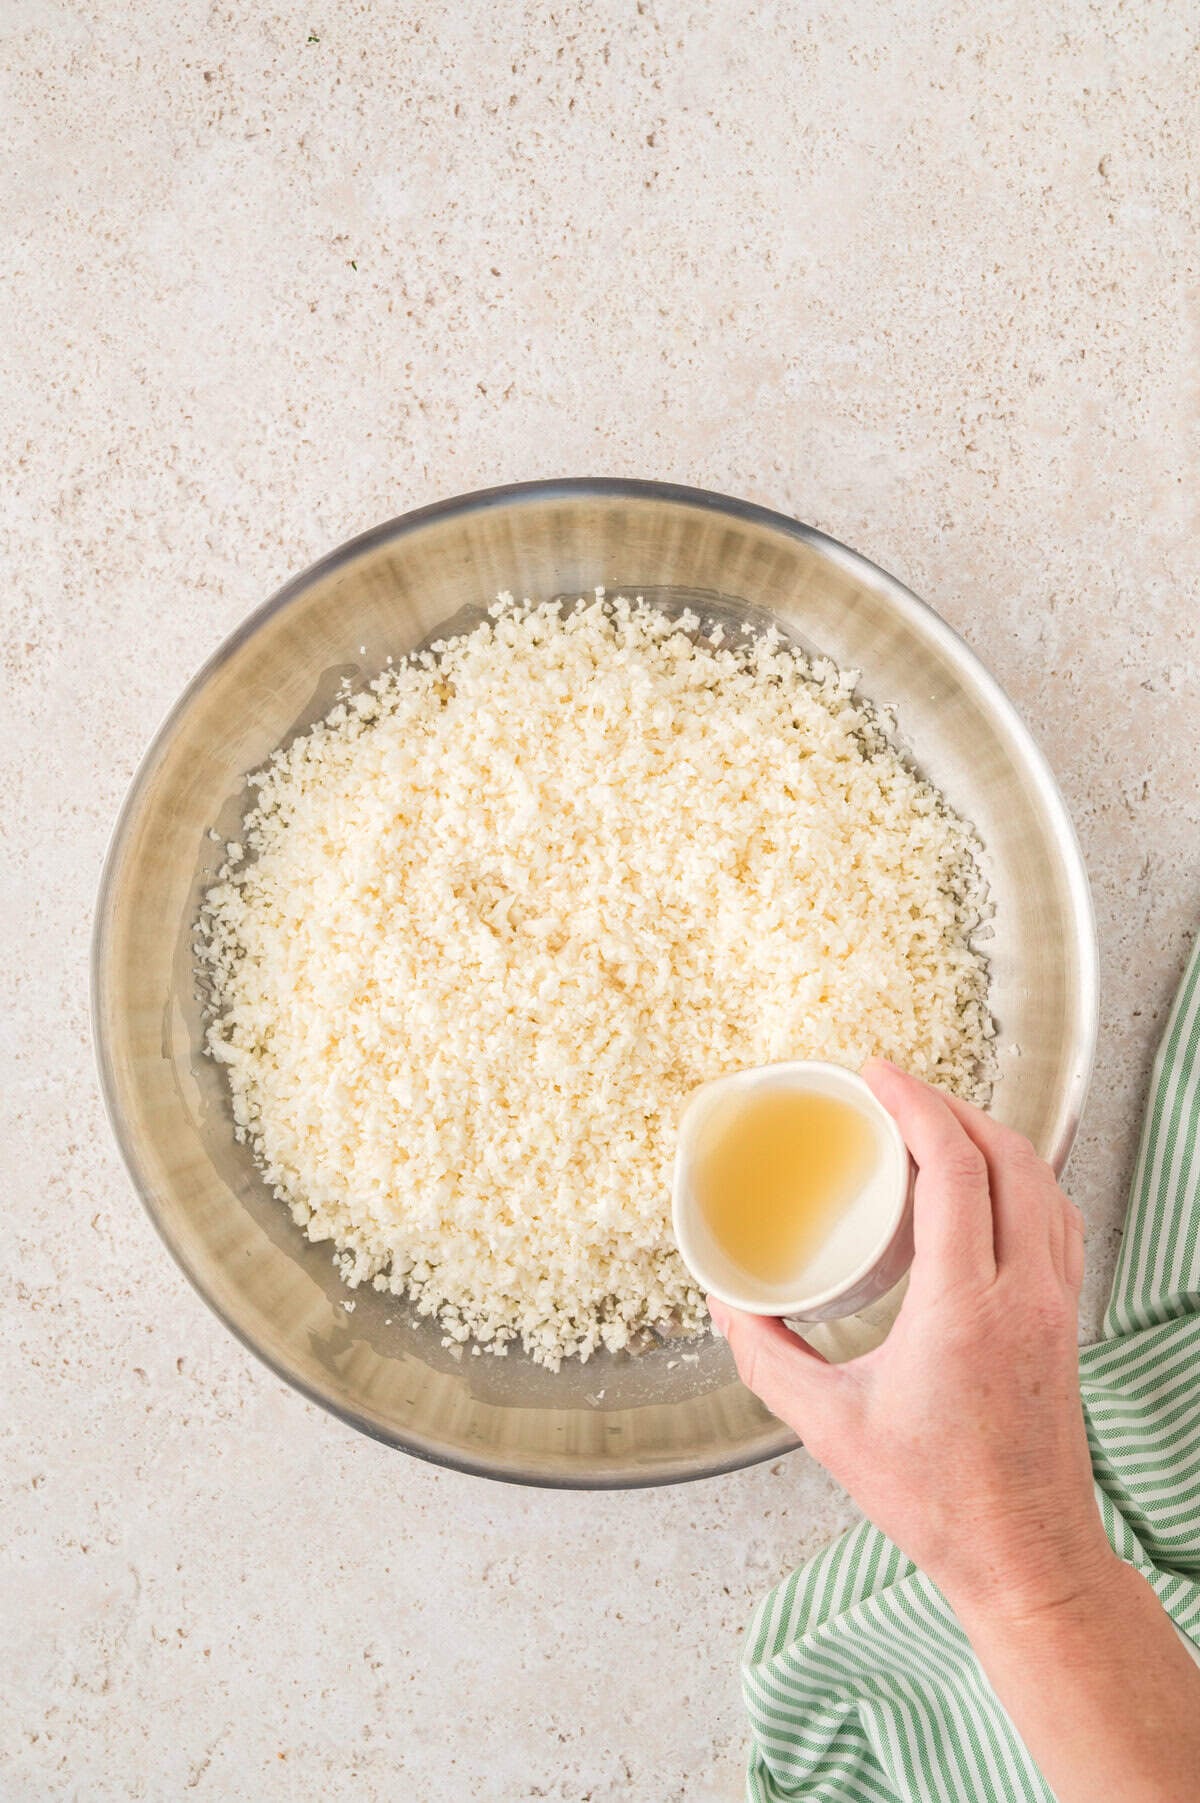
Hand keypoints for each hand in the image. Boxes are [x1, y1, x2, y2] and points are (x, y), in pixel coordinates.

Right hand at [710, 1059, 1113, 1619]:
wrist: (1026, 1556)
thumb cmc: (936, 1500)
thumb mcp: (829, 1428)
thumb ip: (767, 1358)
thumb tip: (726, 1303)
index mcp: (967, 1307)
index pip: (956, 1167)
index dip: (917, 1104)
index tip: (875, 1074)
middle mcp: (1026, 1292)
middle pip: (1007, 1155)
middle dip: (949, 1105)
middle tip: (893, 1091)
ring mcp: (1058, 1304)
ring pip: (1042, 1180)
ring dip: (989, 1135)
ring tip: (933, 1124)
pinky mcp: (1068, 1319)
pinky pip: (1056, 1216)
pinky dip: (1020, 1176)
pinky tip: (983, 1186)